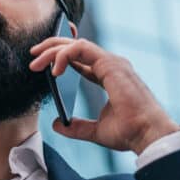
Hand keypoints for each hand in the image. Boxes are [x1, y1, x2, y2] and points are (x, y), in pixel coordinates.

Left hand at [29, 37, 179, 153]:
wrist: (146, 135)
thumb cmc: (130, 132)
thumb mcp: (96, 131)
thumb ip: (77, 126)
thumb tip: (57, 124)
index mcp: (110, 76)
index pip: (83, 57)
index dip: (63, 55)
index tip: (44, 64)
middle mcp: (111, 65)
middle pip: (77, 47)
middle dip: (52, 48)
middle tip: (33, 56)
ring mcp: (112, 62)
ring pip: (76, 44)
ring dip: (53, 50)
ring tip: (37, 62)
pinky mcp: (110, 63)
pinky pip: (80, 48)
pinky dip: (64, 55)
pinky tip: (54, 70)